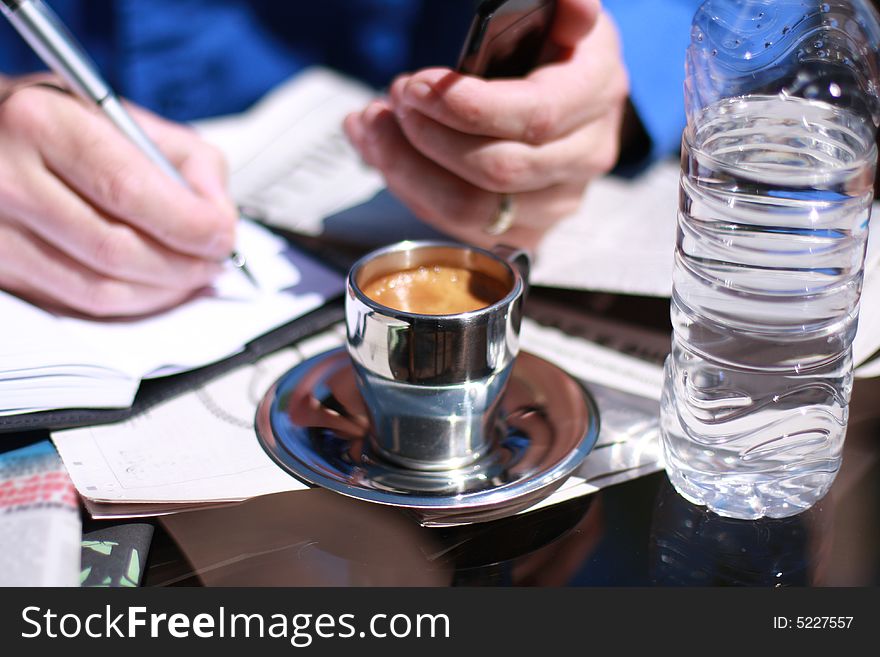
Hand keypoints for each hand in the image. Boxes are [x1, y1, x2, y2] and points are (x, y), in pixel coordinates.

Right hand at [0, 77, 237, 316]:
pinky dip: (131, 303)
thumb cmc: (54, 124)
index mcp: (42, 125)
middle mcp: (8, 179)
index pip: (130, 191)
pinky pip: (78, 304)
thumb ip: (184, 158)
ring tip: (193, 275)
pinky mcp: (0, 270)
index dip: (189, 224)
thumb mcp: (121, 114)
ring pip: (99, 289)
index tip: (222, 234)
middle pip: (117, 250)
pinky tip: (157, 286)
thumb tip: (218, 217)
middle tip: (214, 260)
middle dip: (183, 265)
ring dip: (162, 292)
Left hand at [344, 0, 628, 249]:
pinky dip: (410, 190)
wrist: (563, 96)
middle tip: (393, 101)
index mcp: (595, 90)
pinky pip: (458, 227)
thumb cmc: (545, 49)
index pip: (533, 116)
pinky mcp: (527, 231)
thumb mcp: (553, 14)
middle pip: (496, 169)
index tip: (416, 87)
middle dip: (426, 136)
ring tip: (373, 128)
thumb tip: (577, 6)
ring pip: (470, 208)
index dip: (466, 108)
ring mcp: (558, 201)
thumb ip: (562, 7)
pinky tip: (385, 155)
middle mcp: (585, 154)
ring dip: (407, 169)